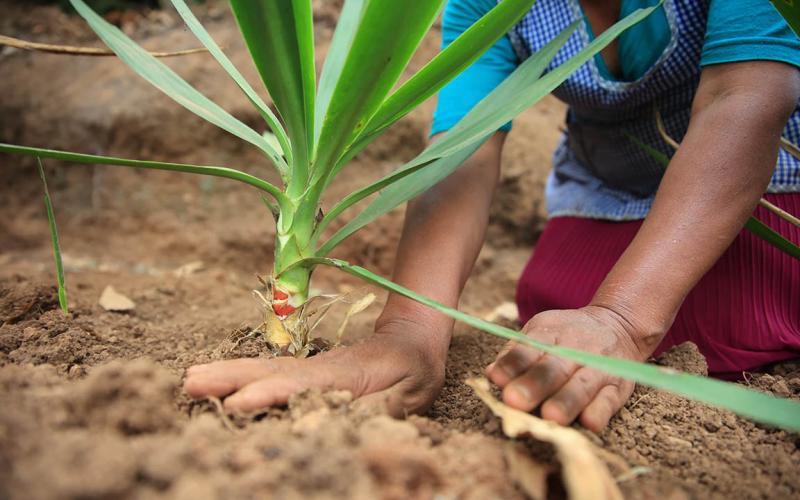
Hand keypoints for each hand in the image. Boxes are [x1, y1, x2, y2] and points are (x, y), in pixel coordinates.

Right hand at [183, 318, 446, 415]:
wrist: (411, 339)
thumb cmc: (414, 369)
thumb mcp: (411, 390)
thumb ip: (386, 405)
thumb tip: (357, 420)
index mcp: (342, 375)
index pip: (300, 385)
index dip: (270, 395)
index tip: (238, 405)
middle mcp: (318, 369)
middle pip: (268, 372)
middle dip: (230, 378)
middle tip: (190, 383)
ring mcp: (309, 369)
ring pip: (263, 371)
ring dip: (227, 374)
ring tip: (189, 379)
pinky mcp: (306, 374)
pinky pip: (269, 375)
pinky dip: (240, 376)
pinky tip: (218, 382)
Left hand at [486, 305, 658, 431]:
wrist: (617, 323)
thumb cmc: (567, 336)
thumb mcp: (540, 331)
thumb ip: (515, 353)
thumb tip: (491, 374)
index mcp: (549, 333)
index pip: (528, 349)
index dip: (512, 364)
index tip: (497, 378)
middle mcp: (575, 349)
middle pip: (552, 369)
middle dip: (533, 386)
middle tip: (514, 401)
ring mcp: (599, 367)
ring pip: (581, 386)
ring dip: (565, 402)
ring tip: (550, 418)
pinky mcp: (619, 386)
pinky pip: (610, 400)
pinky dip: (600, 411)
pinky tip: (590, 423)